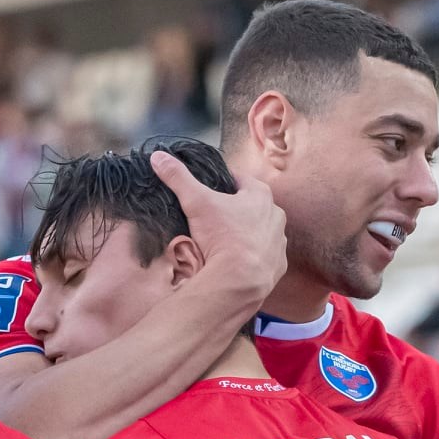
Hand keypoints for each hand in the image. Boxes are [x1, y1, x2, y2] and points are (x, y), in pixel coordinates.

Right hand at [152, 149, 286, 304]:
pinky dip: (252, 257)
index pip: (239, 179)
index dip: (222, 182)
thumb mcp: (195, 202)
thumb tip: (159, 157)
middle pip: (251, 206)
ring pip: (260, 231)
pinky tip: (235, 261)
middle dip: (234, 209)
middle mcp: (275, 215)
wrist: (239, 280)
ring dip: (245, 233)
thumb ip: (178, 177)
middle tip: (212, 217)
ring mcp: (278, 241)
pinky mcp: (278, 264)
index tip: (209, 189)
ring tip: (223, 241)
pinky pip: (264, 256)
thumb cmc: (222, 236)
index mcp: (260, 195)